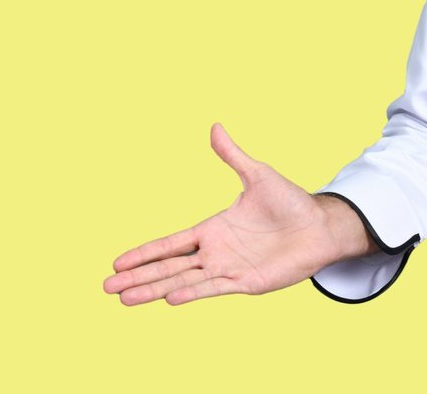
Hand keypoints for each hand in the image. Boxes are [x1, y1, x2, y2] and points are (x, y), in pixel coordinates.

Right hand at [103, 123, 372, 305]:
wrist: (320, 226)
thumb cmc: (290, 201)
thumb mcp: (258, 175)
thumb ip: (232, 155)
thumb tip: (215, 125)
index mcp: (213, 229)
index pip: (171, 243)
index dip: (144, 252)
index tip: (117, 262)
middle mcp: (216, 252)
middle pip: (168, 266)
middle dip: (138, 276)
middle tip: (106, 288)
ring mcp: (228, 269)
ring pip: (183, 281)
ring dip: (154, 289)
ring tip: (125, 299)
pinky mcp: (246, 283)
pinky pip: (212, 288)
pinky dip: (191, 292)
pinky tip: (169, 298)